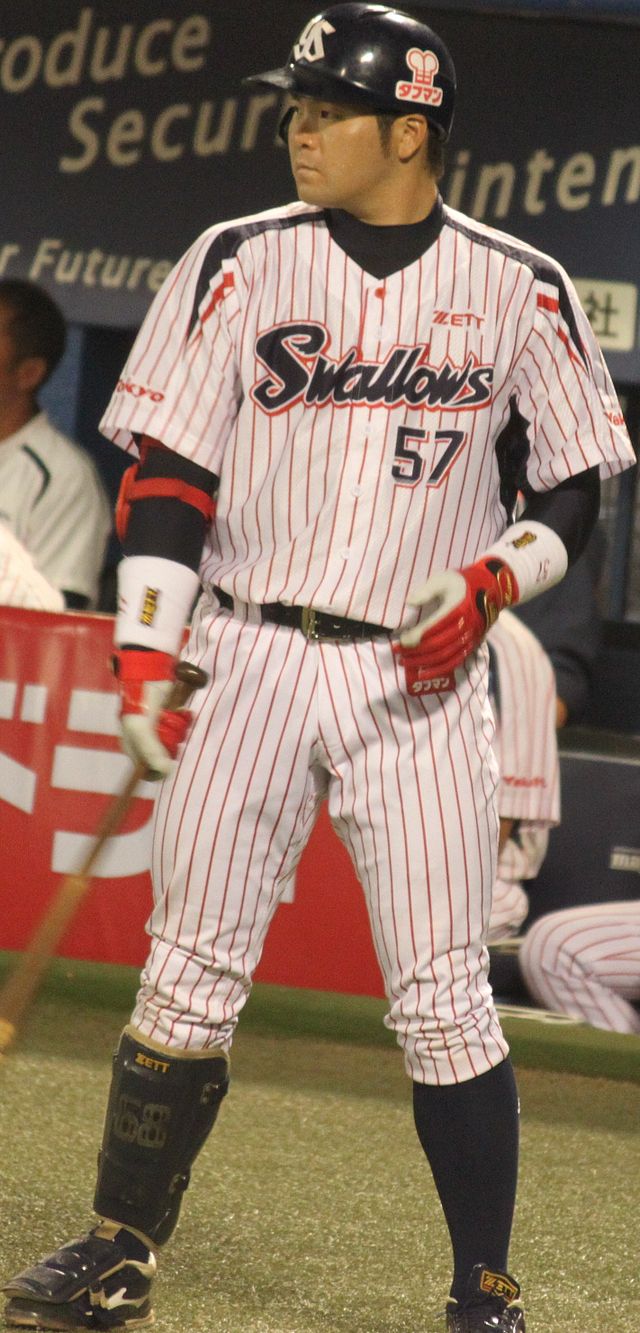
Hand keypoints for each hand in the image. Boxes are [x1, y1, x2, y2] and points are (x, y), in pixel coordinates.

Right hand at [113, 649, 192, 778]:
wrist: (149, 670)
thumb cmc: (140, 700)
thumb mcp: (141, 728)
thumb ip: (151, 751)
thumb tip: (166, 772)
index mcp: (131, 746)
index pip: (148, 770)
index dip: (160, 767)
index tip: (170, 759)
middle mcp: (144, 739)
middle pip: (165, 755)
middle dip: (172, 743)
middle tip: (172, 729)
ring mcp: (158, 727)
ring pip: (175, 740)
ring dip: (180, 729)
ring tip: (176, 714)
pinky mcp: (169, 715)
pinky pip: (181, 726)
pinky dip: (184, 719)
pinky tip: (182, 710)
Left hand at [394, 557, 518, 694]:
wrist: (491, 589)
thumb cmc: (461, 583)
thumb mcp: (443, 579)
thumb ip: (426, 590)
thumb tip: (409, 602)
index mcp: (458, 608)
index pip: (435, 626)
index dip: (418, 635)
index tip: (401, 640)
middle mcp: (466, 625)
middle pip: (438, 644)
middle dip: (416, 651)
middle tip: (396, 651)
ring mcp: (470, 638)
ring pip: (445, 656)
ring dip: (424, 662)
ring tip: (404, 662)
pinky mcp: (471, 645)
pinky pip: (455, 662)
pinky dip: (438, 670)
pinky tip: (423, 672)